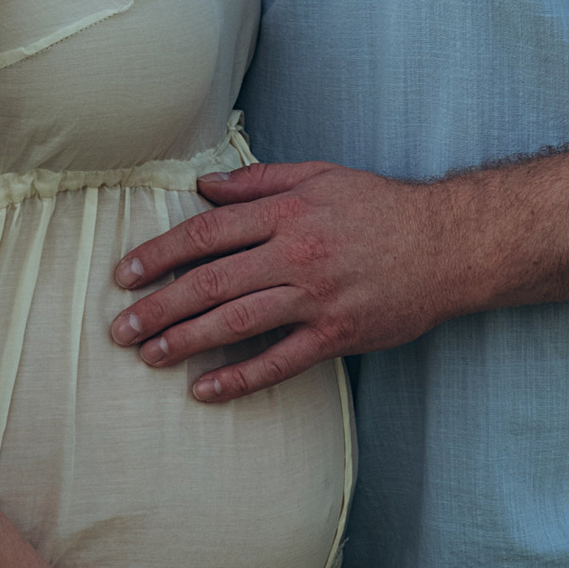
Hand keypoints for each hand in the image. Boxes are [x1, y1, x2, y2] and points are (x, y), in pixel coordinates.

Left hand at [110, 159, 466, 400]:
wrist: (448, 245)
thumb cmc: (380, 207)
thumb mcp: (320, 176)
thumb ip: (259, 181)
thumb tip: (203, 186)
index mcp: (287, 213)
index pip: (207, 233)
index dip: (160, 254)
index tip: (125, 274)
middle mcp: (296, 255)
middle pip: (211, 282)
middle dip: (159, 307)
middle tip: (120, 329)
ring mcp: (316, 298)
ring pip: (237, 323)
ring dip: (187, 342)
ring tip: (149, 356)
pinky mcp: (337, 335)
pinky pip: (279, 362)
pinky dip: (240, 379)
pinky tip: (205, 391)